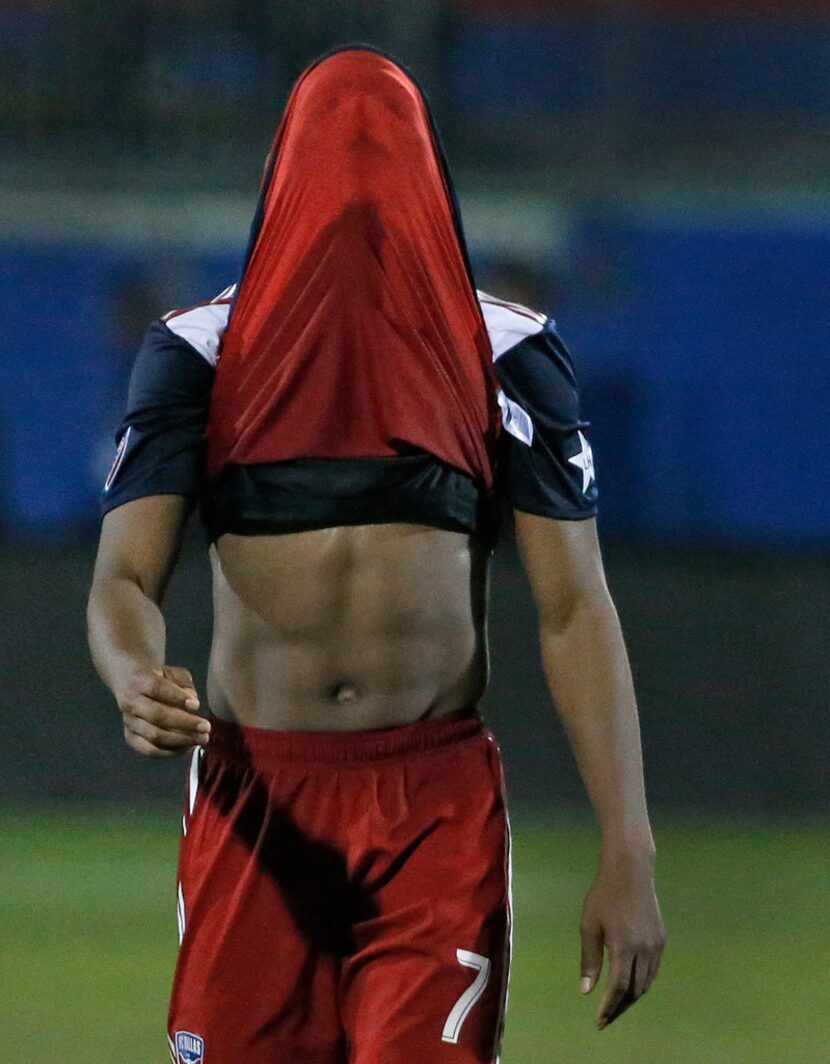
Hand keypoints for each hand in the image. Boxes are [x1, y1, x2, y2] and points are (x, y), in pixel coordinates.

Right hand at [117, 664, 209, 757]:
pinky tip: (189, 747)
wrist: (129, 682)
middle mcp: (131, 702)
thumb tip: (193, 702)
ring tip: (202, 738)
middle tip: (206, 727)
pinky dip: (171, 751)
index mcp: (140, 680)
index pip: (158, 688)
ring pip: (154, 735)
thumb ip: (184, 684)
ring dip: (181, 740)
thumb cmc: (159, 677)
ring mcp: (129, 721)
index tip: (196, 705)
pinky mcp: (130, 736)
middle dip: (185, 723)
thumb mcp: (172, 672)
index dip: (177, 697)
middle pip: (157, 715)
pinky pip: (150, 750)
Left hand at [579, 847, 665, 1029]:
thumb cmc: (604, 896)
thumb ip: (589, 959)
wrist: (630, 871)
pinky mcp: (661, 938)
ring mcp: (655, 944)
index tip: (599, 1021)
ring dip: (632, 997)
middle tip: (606, 1018)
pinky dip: (642, 982)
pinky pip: (653, 970)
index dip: (609, 1008)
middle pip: (634, 991)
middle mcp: (643, 949)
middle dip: (620, 1008)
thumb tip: (586, 991)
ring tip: (616, 1005)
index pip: (618, 988)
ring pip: (646, 983)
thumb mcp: (589, 925)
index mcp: (624, 946)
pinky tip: (630, 985)